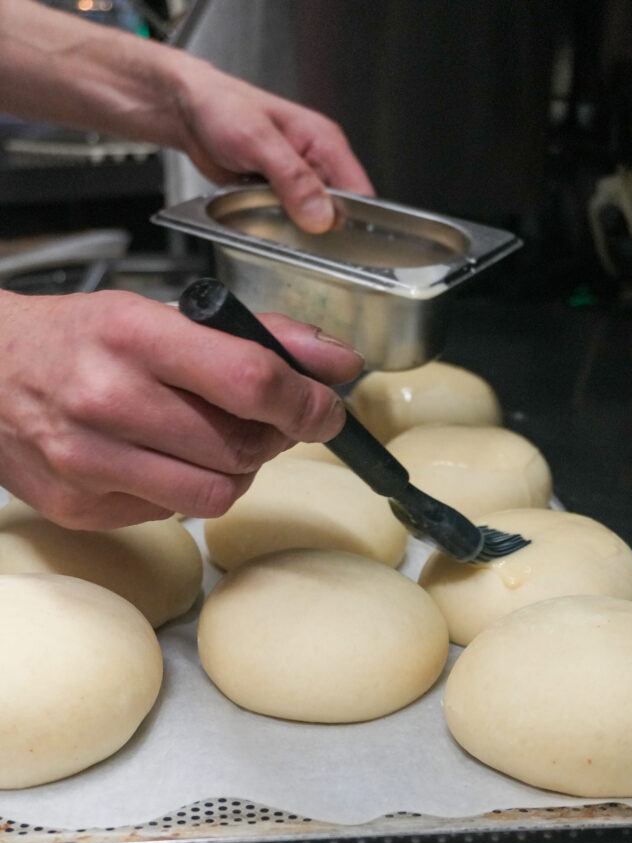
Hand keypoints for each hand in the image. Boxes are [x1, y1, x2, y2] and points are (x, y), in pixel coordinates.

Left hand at [0, 2, 373, 232]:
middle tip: (326, 276)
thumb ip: (290, 178)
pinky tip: (272, 251)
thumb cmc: (207, 102)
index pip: (361, 190)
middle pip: (338, 209)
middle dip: (334, 243)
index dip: (364, 228)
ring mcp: (287, 176)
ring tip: (298, 268)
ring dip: (304, 244)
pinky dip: (280, 238)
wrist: (164, 98)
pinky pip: (281, 221)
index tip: (362, 262)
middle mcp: (309, 158)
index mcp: (321, 140)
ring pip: (310, 220)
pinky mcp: (263, 189)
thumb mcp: (252, 140)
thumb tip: (321, 216)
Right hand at [0, 289, 362, 529]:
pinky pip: (174, 515)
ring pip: (217, 496)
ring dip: (239, 471)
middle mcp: (108, 402)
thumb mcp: (158, 315)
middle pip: (243, 447)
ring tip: (220, 441)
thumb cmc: (74, 340)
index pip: (252, 380)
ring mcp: (91, 464)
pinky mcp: (82, 508)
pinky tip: (167, 460)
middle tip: (274, 419)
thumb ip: (252, 336)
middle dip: (278, 437)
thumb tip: (333, 362)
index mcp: (134, 337)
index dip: (307, 401)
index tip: (326, 405)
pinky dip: (190, 490)